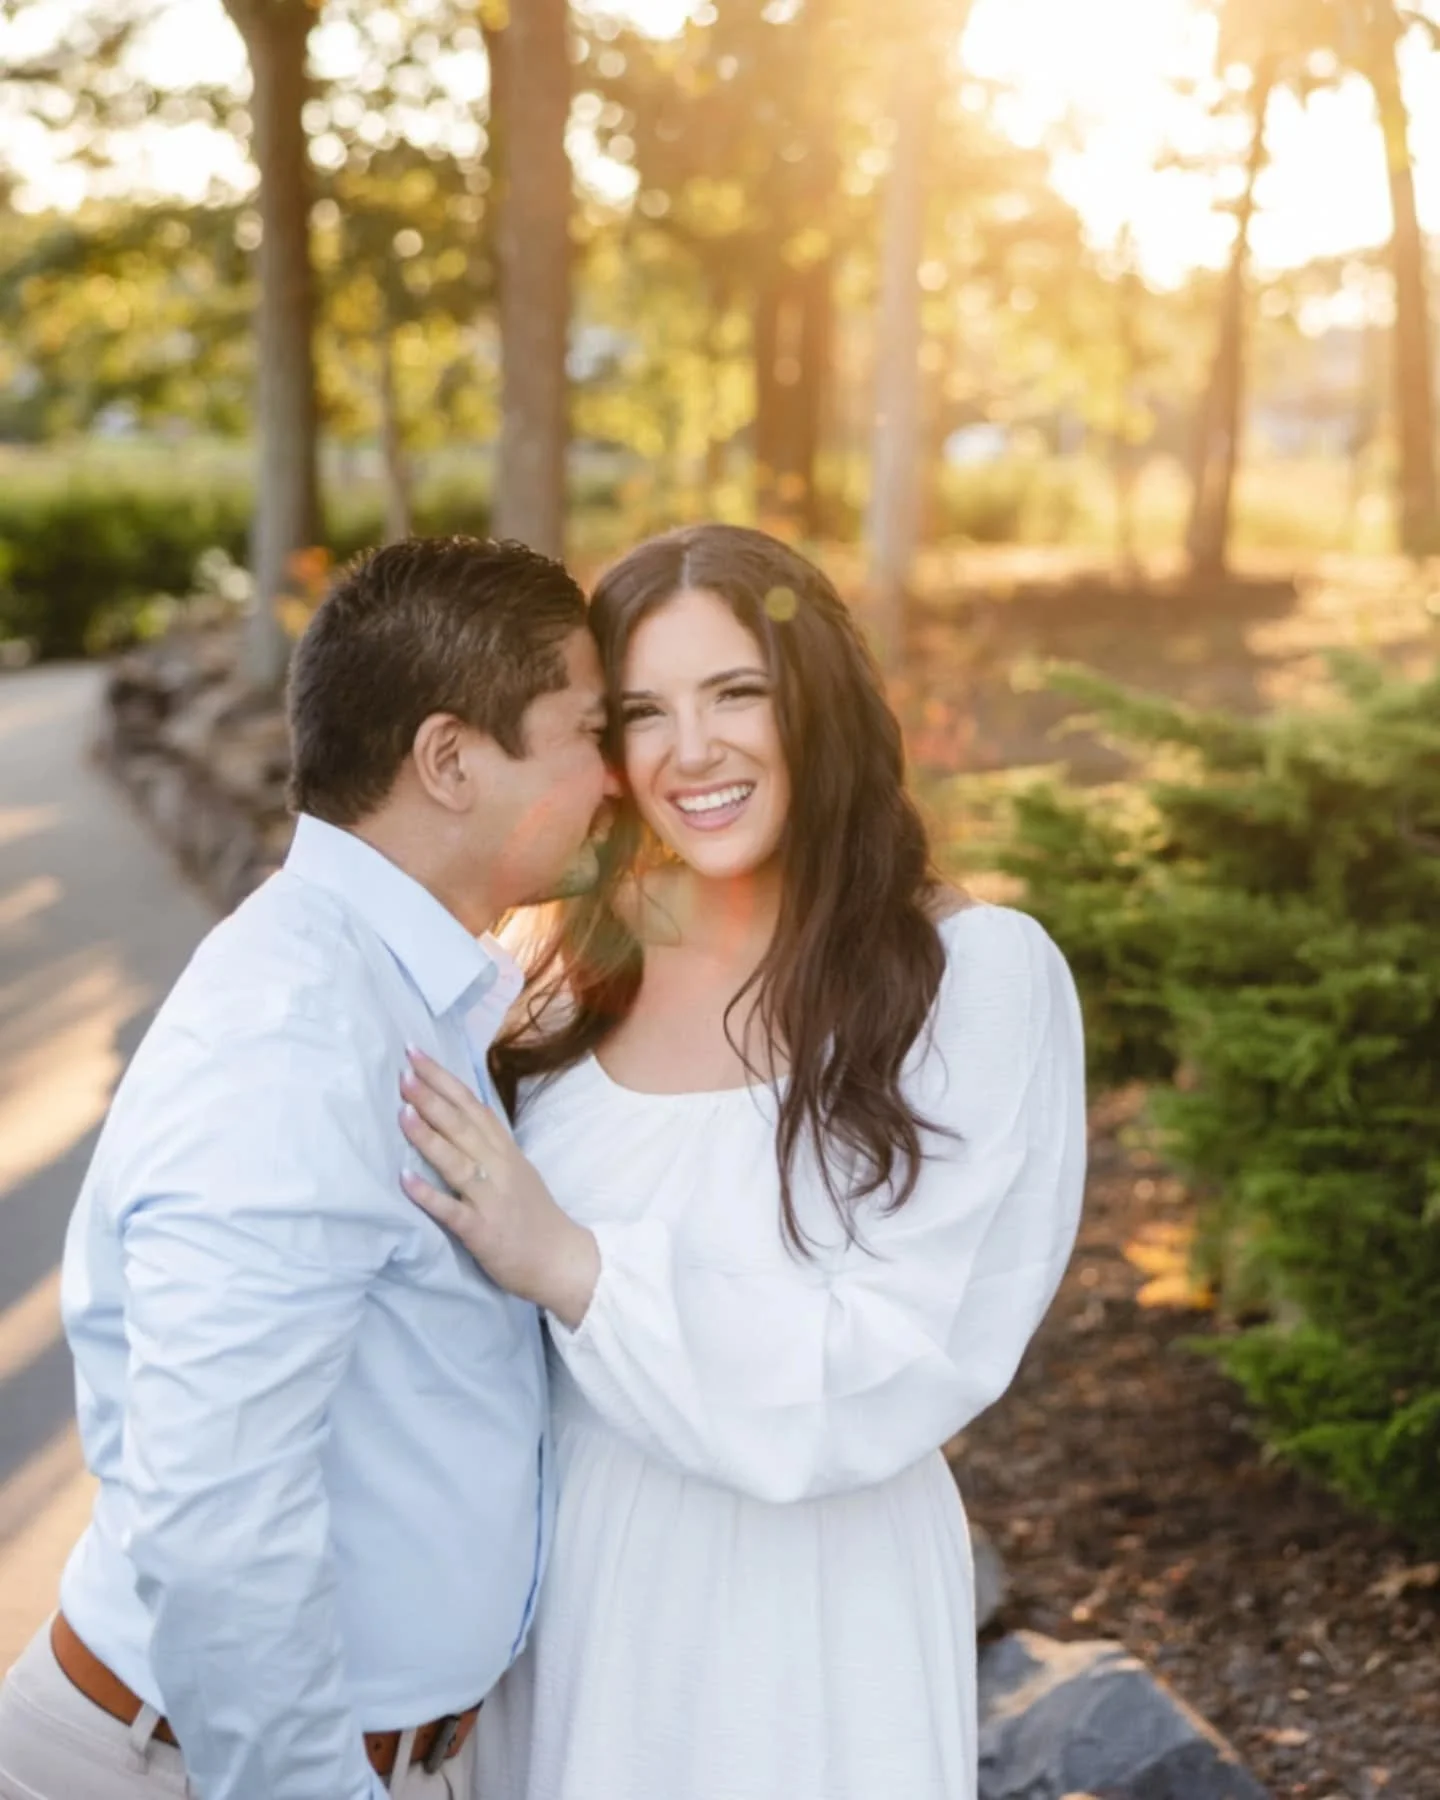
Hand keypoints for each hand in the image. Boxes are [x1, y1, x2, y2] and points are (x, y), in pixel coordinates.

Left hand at [398, 1050, 597, 1329]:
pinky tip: (404, 1180)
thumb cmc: (533, 1216)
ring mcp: (492, 1199)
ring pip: (457, 1161)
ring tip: (402, 1112)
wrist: (562, 1261)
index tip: (416, 1055)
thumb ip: (488, 1146)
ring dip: (428, 1136)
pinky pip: (452, 1210)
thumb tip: (455, 1117)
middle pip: (463, 1126)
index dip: (444, 1080)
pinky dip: (429, 1195)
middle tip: (403, 1072)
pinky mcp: (483, 1231)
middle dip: (431, 1097)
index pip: (472, 1106)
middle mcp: (500, 1168)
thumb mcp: (516, 1170)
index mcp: (506, 1152)